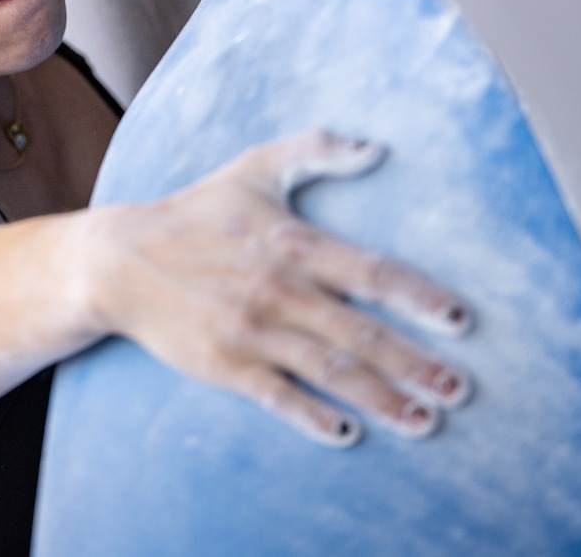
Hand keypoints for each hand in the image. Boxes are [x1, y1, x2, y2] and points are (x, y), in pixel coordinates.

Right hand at [92, 130, 472, 446]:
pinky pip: (278, 397)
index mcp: (292, 243)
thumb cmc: (196, 213)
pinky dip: (313, 417)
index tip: (461, 320)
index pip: (370, 272)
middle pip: (360, 335)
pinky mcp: (225, 364)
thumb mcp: (254, 168)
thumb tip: (376, 147)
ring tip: (423, 421)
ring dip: (381, 399)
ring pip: (329, 372)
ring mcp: (251, 331)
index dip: (419, 297)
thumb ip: (316, 150)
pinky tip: (347, 432)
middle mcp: (277, 290)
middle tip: (459, 389)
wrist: (120, 260)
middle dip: (415, 364)